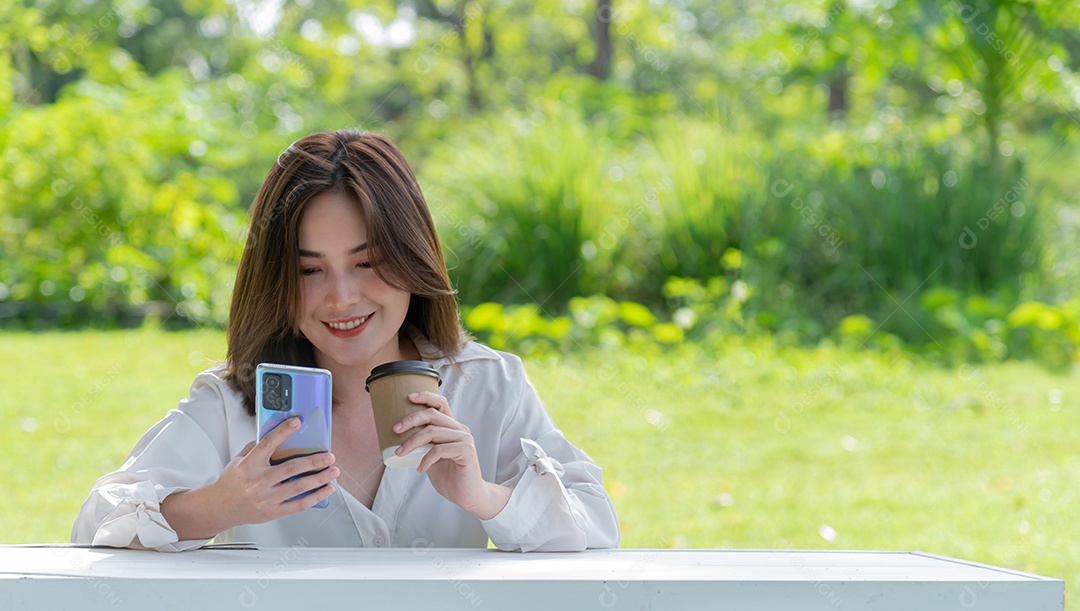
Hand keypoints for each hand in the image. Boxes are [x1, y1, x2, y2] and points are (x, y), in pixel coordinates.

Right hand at [173, 417, 337, 537]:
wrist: (220, 507)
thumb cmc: (232, 481)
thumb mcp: (239, 460)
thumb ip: (257, 448)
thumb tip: (280, 435)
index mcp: (248, 466)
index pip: (267, 444)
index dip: (283, 432)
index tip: (297, 422)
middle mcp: (257, 482)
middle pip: (291, 469)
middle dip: (313, 461)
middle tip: (329, 456)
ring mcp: (266, 498)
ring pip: (298, 487)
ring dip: (320, 479)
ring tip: (334, 471)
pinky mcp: (272, 512)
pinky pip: (298, 505)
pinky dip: (315, 497)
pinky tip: (327, 489)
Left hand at [394, 392, 510, 519]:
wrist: (468, 495)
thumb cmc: (449, 476)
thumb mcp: (431, 457)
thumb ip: (423, 445)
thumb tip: (399, 439)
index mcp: (452, 428)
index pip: (441, 403)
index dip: (426, 396)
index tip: (408, 397)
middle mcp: (460, 430)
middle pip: (432, 415)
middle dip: (411, 419)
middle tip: (395, 429)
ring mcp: (464, 439)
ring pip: (433, 432)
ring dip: (412, 442)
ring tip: (400, 453)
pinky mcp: (466, 451)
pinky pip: (440, 450)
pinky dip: (426, 459)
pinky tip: (420, 469)